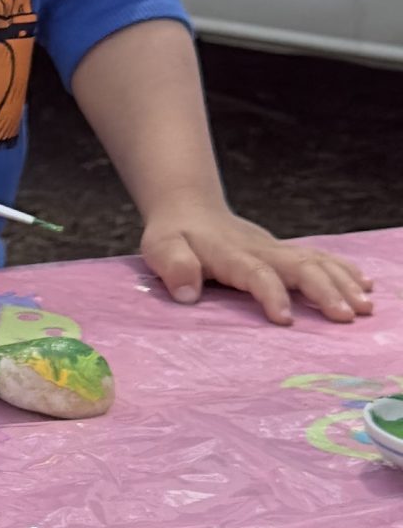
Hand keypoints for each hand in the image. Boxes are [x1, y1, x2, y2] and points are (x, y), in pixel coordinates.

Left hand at [139, 201, 374, 324]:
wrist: (189, 207)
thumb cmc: (175, 235)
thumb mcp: (161, 247)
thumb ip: (173, 265)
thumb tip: (186, 292)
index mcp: (230, 254)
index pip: (255, 273)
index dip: (271, 294)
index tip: (285, 319)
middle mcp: (261, 250)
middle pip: (298, 266)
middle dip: (324, 289)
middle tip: (347, 316)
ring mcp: (277, 250)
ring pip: (316, 262)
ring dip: (342, 282)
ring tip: (365, 306)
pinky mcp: (286, 252)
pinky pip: (319, 257)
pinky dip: (344, 270)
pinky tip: (366, 284)